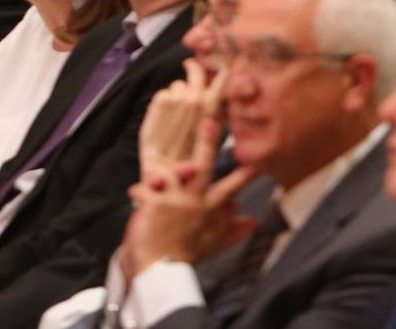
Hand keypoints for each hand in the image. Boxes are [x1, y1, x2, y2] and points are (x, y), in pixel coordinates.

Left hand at [121, 117, 256, 281]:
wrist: (161, 273)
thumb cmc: (187, 256)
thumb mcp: (215, 242)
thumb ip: (234, 230)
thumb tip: (254, 222)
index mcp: (211, 208)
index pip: (234, 185)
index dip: (248, 170)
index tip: (260, 156)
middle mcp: (195, 200)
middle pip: (204, 166)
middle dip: (208, 142)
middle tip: (210, 122)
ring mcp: (175, 201)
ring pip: (174, 173)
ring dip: (170, 168)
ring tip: (162, 166)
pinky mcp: (155, 205)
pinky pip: (146, 189)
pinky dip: (140, 190)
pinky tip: (135, 192)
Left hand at [139, 58, 228, 176]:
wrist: (167, 169)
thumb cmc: (193, 152)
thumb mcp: (216, 129)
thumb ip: (220, 106)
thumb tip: (225, 86)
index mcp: (214, 104)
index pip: (222, 75)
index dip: (217, 67)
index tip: (213, 63)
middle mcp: (197, 98)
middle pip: (196, 70)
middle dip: (193, 67)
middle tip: (190, 65)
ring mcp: (177, 99)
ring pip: (178, 84)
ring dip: (178, 93)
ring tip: (176, 111)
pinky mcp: (160, 102)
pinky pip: (163, 93)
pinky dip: (164, 103)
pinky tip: (165, 118)